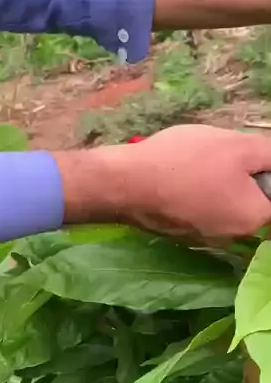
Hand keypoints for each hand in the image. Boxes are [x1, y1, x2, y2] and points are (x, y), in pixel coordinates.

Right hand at [57, 126, 270, 240]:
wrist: (126, 184)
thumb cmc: (186, 162)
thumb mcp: (237, 145)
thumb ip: (270, 155)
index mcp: (254, 217)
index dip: (266, 177)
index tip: (252, 158)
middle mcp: (233, 235)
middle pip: (253, 201)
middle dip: (245, 176)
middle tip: (224, 152)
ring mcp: (205, 237)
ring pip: (225, 204)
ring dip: (220, 184)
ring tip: (198, 161)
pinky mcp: (183, 233)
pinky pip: (202, 210)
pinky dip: (198, 193)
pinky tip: (181, 174)